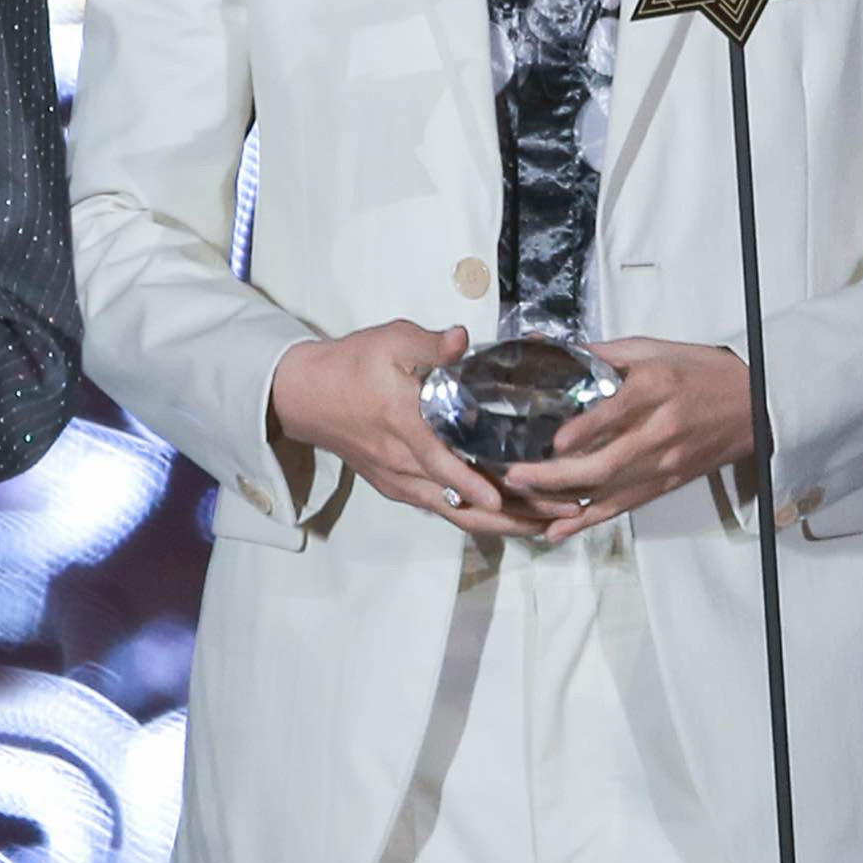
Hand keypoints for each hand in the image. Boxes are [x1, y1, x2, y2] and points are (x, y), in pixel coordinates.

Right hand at [270, 320, 547, 536]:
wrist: (305, 396)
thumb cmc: (351, 365)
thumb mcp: (389, 341)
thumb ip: (430, 344)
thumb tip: (461, 339)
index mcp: (403, 425)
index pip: (438, 461)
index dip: (469, 483)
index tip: (502, 499)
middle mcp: (402, 463)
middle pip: (457, 503)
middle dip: (510, 516)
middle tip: (557, 517)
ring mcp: (399, 480)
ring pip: (452, 513)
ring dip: (499, 523)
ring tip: (544, 523)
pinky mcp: (396, 486)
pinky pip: (439, 507)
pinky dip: (474, 515)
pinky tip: (505, 515)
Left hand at [500, 337, 752, 540]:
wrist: (754, 402)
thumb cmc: (699, 370)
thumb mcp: (650, 349)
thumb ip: (598, 355)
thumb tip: (542, 346)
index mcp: (654, 387)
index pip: (613, 415)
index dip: (579, 433)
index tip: (550, 442)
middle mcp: (658, 430)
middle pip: (604, 464)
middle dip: (555, 476)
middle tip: (516, 476)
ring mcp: (664, 463)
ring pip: (609, 492)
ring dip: (563, 502)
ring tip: (524, 503)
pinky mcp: (666, 484)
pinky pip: (622, 507)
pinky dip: (587, 521)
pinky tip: (557, 530)